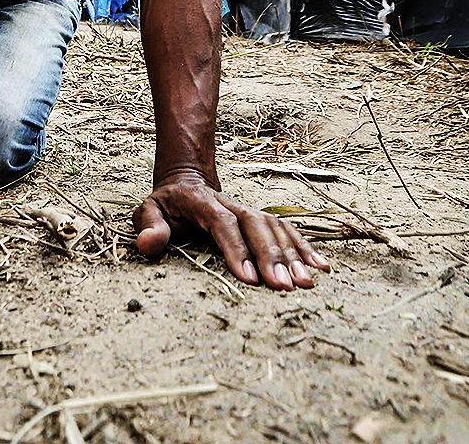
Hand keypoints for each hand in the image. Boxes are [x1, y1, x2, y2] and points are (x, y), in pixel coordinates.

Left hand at [133, 172, 330, 290]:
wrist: (187, 183)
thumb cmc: (167, 205)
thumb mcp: (147, 210)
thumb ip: (148, 226)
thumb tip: (148, 243)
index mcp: (202, 202)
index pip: (223, 223)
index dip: (236, 248)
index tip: (249, 277)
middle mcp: (232, 204)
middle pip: (256, 226)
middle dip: (271, 256)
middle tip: (283, 286)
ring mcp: (250, 210)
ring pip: (276, 229)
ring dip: (292, 255)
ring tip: (305, 283)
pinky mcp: (262, 220)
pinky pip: (287, 231)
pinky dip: (305, 247)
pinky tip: (321, 267)